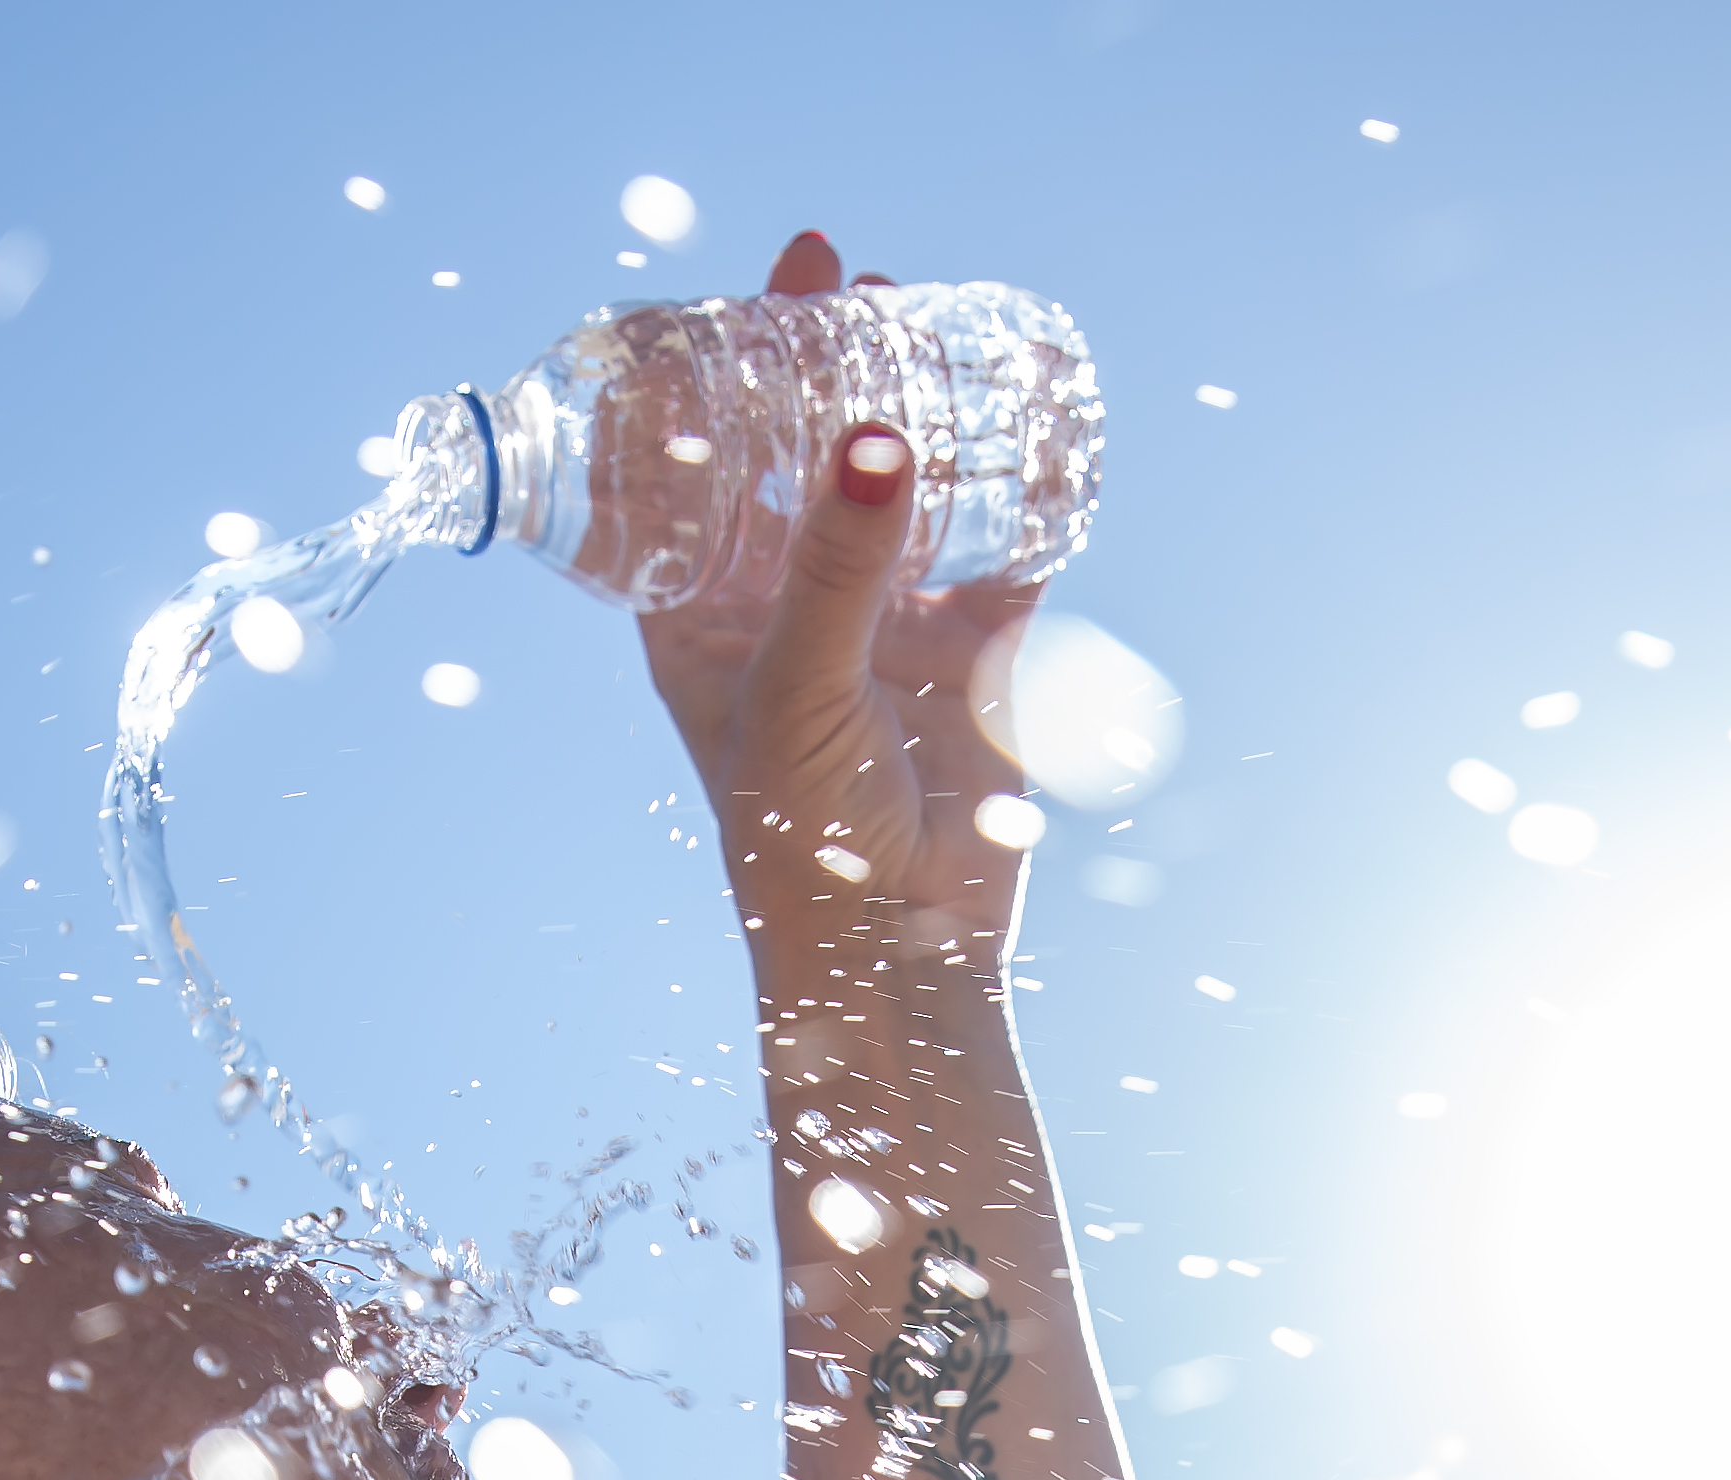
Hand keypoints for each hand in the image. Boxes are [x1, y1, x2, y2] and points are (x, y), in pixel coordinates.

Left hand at [634, 228, 1043, 971]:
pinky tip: (1032, 410)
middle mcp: (793, 603)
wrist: (900, 951)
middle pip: (803, 452)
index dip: (717, 371)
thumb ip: (838, 564)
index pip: (698, 466)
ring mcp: (886, 620)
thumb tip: (877, 436)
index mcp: (706, 614)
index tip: (753, 287)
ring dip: (917, 402)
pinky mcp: (975, 649)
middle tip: (851, 277)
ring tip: (929, 316)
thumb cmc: (800, 840)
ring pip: (903, 482)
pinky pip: (1002, 541)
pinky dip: (1020, 480)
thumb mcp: (800, 687)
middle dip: (826, 361)